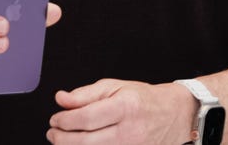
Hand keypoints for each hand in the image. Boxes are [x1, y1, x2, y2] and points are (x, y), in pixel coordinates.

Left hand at [47, 79, 193, 143]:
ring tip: (62, 140)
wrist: (174, 114)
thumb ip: (84, 94)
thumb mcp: (114, 87)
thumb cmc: (143, 99)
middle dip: (62, 138)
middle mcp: (130, 131)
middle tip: (53, 132)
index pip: (86, 118)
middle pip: (87, 141)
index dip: (64, 121)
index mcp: (124, 107)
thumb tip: (61, 99)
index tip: (55, 119)